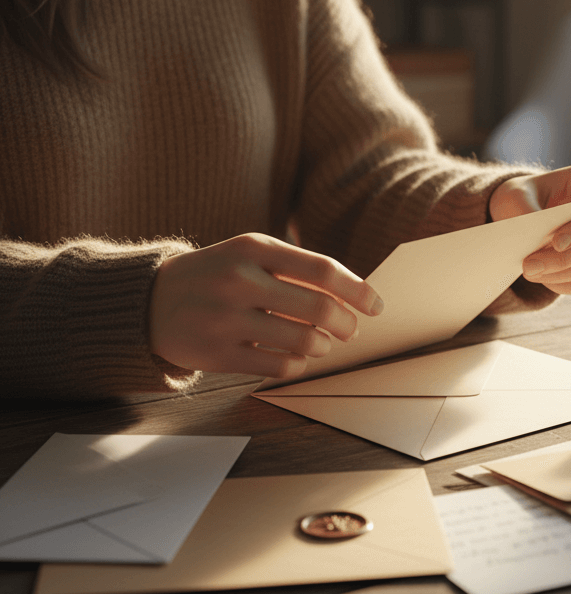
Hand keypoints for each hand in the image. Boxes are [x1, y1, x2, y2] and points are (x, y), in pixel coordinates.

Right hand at [149, 233, 383, 380]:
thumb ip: (297, 267)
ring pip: (301, 341)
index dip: (357, 290)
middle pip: (317, 308)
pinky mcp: (216, 354)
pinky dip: (298, 364)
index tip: (376, 305)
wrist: (150, 300)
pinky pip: (277, 366)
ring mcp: (225, 319)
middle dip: (346, 324)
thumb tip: (354, 294)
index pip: (322, 270)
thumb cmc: (218, 273)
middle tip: (351, 330)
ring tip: (323, 344)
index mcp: (253, 248)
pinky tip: (297, 357)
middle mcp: (239, 281)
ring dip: (323, 346)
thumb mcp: (250, 253)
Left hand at [488, 164, 570, 294]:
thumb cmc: (524, 197)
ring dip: (563, 274)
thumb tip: (538, 242)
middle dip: (567, 258)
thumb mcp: (515, 195)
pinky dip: (567, 284)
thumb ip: (525, 212)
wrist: (526, 213)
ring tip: (531, 271)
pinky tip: (544, 277)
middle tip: (529, 265)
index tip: (556, 244)